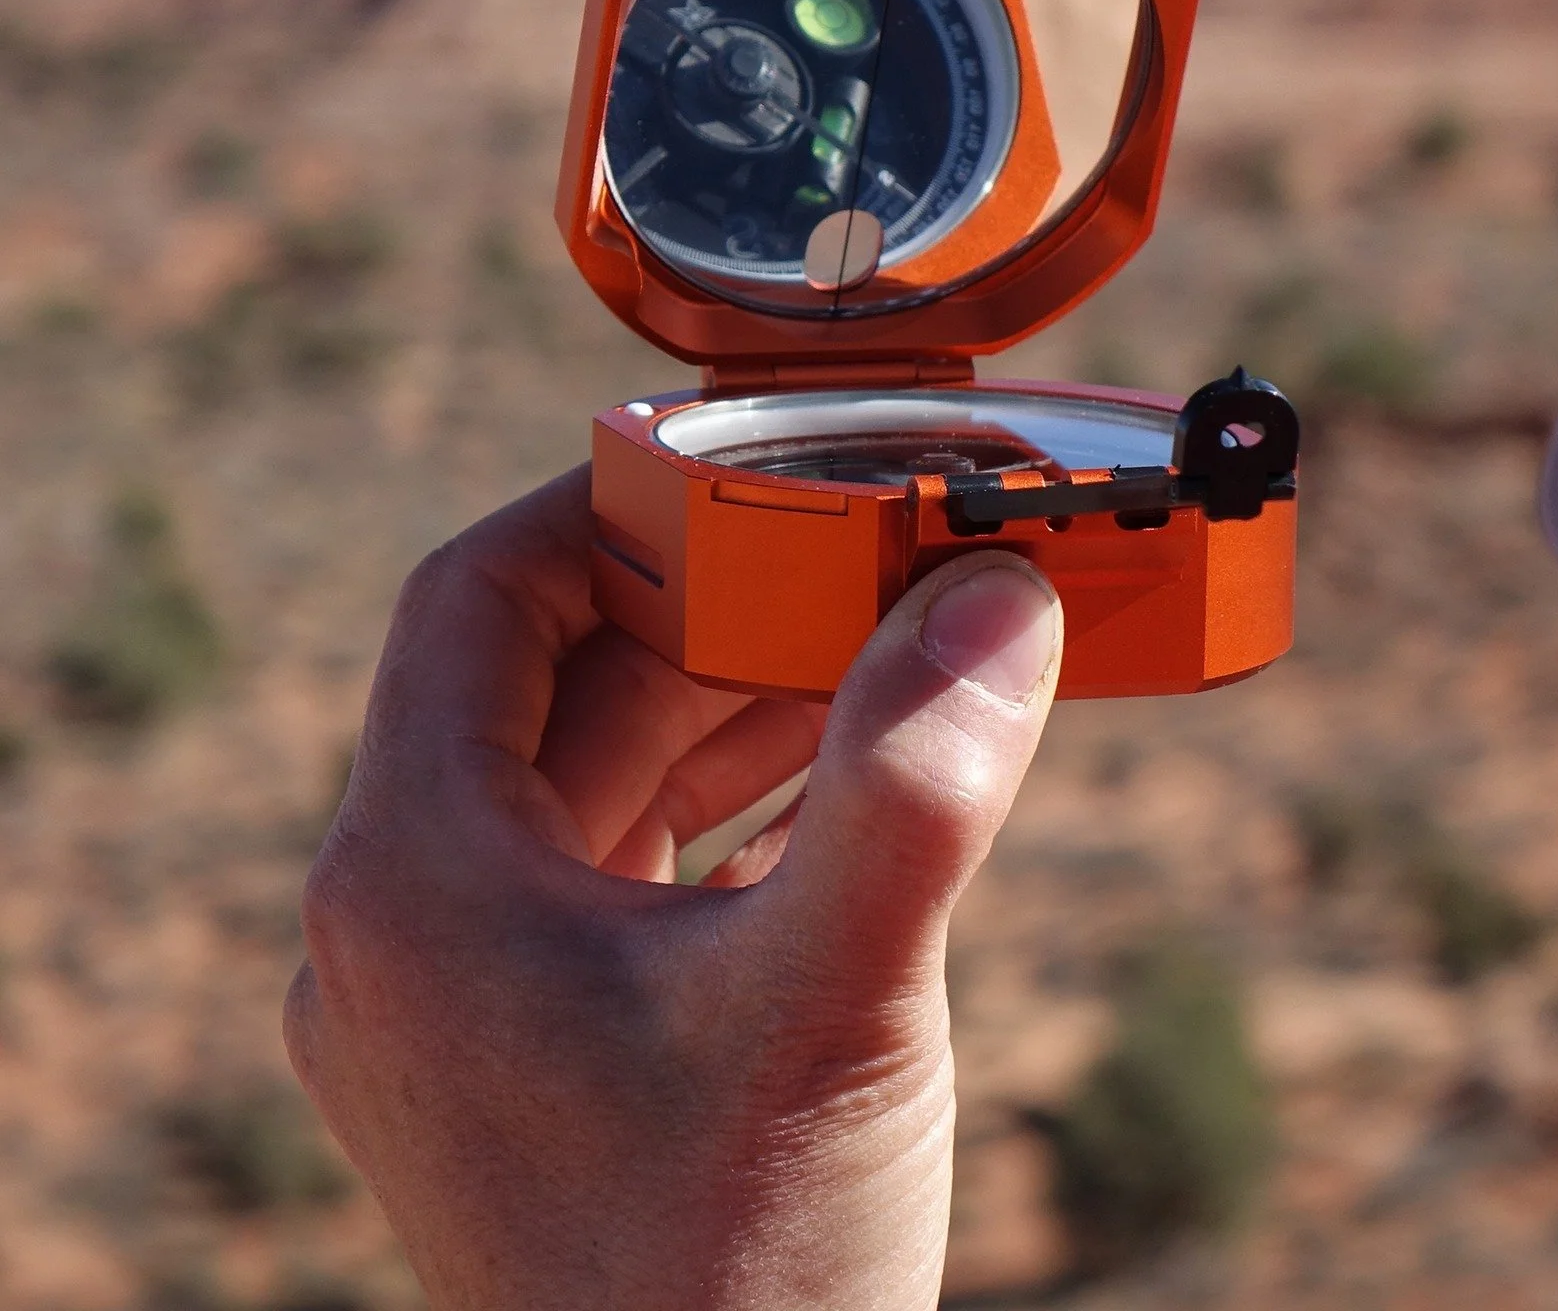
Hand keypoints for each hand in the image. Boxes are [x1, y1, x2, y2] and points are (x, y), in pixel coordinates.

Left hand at [284, 465, 1062, 1310]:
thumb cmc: (729, 1284)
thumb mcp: (829, 1007)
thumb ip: (915, 789)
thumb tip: (997, 600)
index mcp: (418, 876)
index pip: (478, 600)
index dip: (607, 507)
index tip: (744, 472)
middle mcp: (414, 926)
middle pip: (559, 681)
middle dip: (722, 603)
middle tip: (868, 551)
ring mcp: (472, 1000)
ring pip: (603, 775)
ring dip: (742, 698)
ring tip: (889, 644)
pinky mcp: (542, 1055)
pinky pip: (632, 866)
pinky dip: (736, 800)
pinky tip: (850, 776)